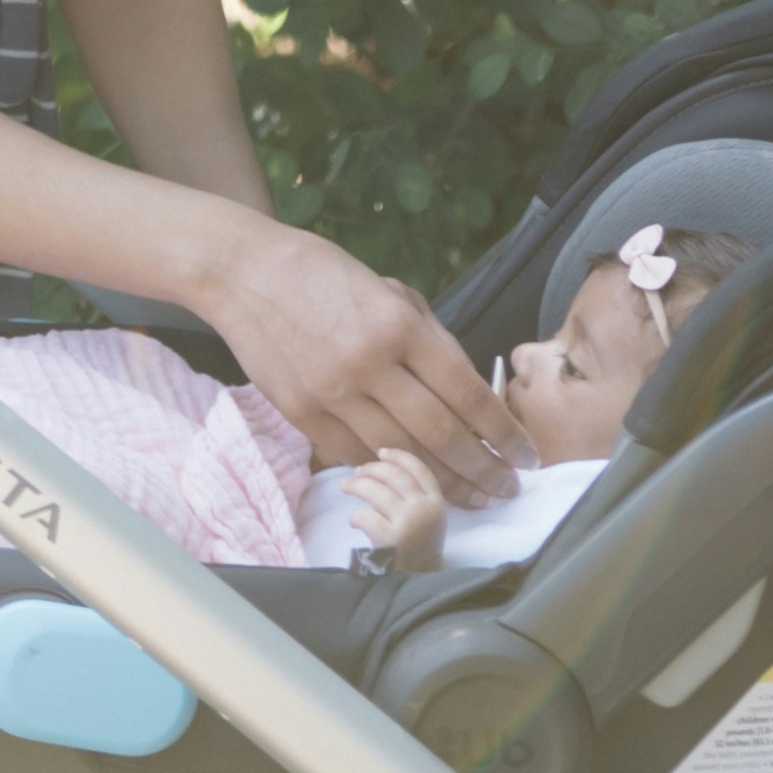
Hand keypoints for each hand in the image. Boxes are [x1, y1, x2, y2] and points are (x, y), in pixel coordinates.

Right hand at [196, 222, 512, 495]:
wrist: (246, 274)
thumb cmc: (325, 275)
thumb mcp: (389, 290)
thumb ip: (428, 339)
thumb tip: (465, 392)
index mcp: (399, 325)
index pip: (466, 392)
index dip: (502, 431)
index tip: (526, 454)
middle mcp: (369, 362)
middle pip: (440, 433)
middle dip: (482, 469)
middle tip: (507, 489)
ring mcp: (331, 393)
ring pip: (400, 454)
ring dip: (442, 482)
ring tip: (471, 498)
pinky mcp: (301, 414)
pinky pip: (356, 456)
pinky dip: (389, 471)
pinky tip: (412, 481)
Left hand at [342, 446, 451, 571]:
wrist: (418, 581)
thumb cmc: (418, 546)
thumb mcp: (428, 517)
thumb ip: (414, 494)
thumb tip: (381, 467)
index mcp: (436, 502)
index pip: (419, 469)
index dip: (398, 456)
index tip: (381, 451)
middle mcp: (424, 509)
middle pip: (394, 476)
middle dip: (372, 469)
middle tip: (358, 472)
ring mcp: (408, 524)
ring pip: (377, 492)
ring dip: (357, 485)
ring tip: (346, 486)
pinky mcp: (390, 540)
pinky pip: (366, 517)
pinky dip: (356, 516)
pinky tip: (354, 521)